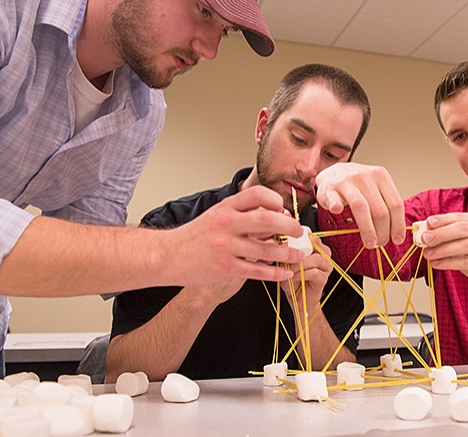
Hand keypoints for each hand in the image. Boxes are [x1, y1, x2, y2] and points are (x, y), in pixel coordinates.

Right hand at [166, 186, 304, 285]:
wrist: (168, 256)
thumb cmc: (196, 236)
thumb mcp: (217, 216)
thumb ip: (243, 215)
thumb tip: (274, 216)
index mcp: (226, 207)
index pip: (257, 194)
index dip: (276, 200)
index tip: (285, 210)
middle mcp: (227, 223)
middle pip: (268, 219)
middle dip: (290, 226)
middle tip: (300, 232)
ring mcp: (226, 246)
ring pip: (266, 249)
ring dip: (287, 253)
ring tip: (299, 256)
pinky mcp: (226, 267)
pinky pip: (257, 270)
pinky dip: (275, 273)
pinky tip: (285, 273)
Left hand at [281, 238, 332, 316]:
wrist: (298, 299)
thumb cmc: (292, 279)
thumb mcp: (286, 261)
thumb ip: (287, 251)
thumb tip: (282, 242)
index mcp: (316, 247)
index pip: (311, 235)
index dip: (299, 238)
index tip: (286, 243)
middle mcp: (324, 254)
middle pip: (316, 244)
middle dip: (298, 250)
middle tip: (287, 257)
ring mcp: (326, 266)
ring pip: (316, 258)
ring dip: (299, 264)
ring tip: (289, 270)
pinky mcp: (324, 278)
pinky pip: (315, 272)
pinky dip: (302, 274)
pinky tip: (294, 277)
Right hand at [315, 163, 404, 248]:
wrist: (332, 174)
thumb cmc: (357, 185)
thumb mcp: (376, 188)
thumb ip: (386, 204)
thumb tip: (398, 232)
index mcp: (381, 176)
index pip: (395, 204)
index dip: (398, 225)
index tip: (397, 239)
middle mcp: (365, 177)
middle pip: (380, 209)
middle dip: (383, 232)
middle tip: (380, 243)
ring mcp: (346, 182)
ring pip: (361, 207)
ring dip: (367, 229)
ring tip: (369, 242)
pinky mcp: (329, 188)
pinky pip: (334, 200)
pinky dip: (336, 206)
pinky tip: (338, 212)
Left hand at [419, 213, 467, 308]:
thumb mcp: (464, 245)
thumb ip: (449, 237)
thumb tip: (425, 233)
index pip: (460, 217)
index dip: (442, 220)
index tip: (427, 223)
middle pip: (462, 229)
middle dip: (440, 234)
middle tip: (424, 239)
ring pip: (464, 245)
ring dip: (442, 250)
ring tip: (427, 254)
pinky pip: (467, 261)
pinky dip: (448, 262)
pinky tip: (436, 264)